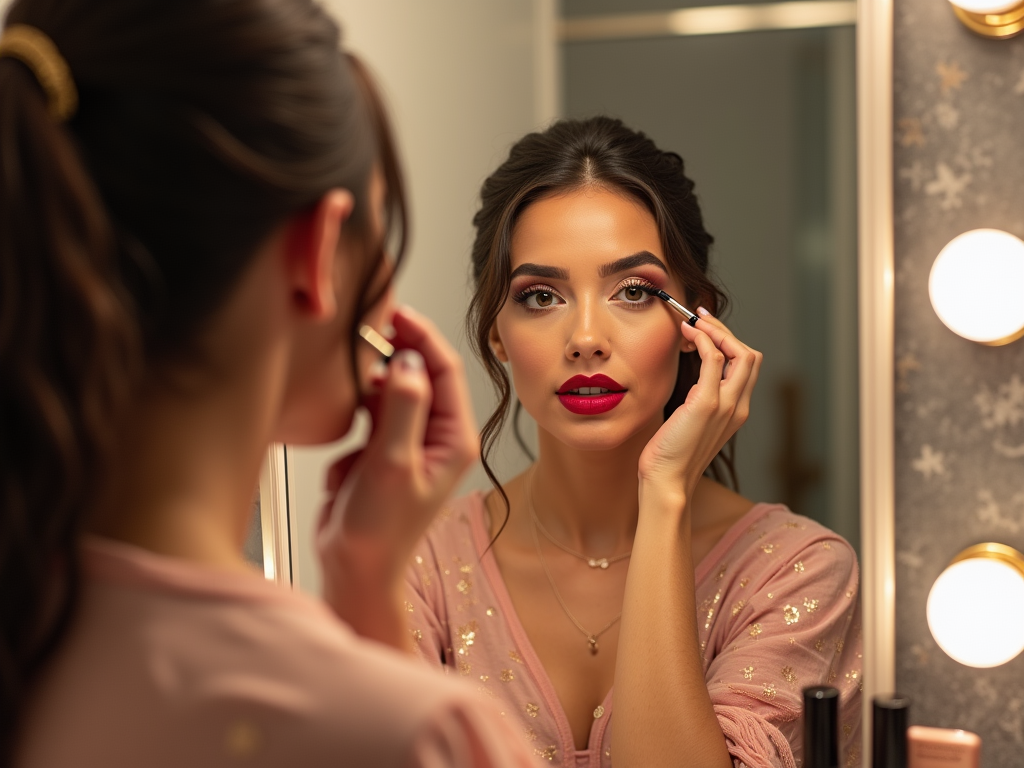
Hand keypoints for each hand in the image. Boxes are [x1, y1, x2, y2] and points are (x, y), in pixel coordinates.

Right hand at [316, 307, 478, 629]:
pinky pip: (372, 410)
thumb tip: (409, 362)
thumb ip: (402, 409)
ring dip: (373, 381)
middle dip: (395, 351)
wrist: (355, 567)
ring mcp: (409, 440)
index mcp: (453, 437)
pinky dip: (358, 409)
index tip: (394, 313)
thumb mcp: (392, 464)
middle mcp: (436, 435)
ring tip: (352, 377)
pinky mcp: (382, 447)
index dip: (421, 336)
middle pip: (421, 373)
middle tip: (366, 332)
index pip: (444, 370)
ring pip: (394, 389)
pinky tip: (347, 427)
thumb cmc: (380, 531)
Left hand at [637, 310, 761, 500]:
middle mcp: (739, 406)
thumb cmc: (671, 455)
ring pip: (740, 352)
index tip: (705, 329)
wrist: (667, 481)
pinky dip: (703, 340)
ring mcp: (727, 405)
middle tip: (700, 318)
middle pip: (750, 355)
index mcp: (737, 411)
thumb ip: (700, 401)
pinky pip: (714, 359)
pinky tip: (688, 335)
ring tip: (692, 322)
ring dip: (716, 331)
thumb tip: (693, 380)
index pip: (747, 366)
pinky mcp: (707, 403)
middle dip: (725, 331)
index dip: (729, 343)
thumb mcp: (691, 422)